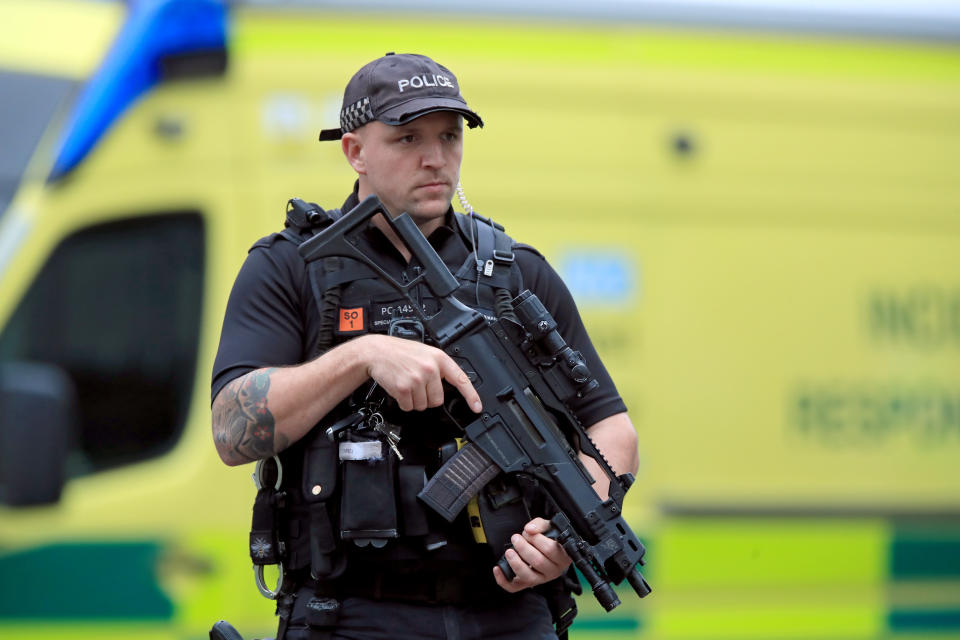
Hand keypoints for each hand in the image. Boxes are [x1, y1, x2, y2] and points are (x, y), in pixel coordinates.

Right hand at [359, 334, 481, 412]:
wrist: (376, 351)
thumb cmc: (400, 352)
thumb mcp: (425, 352)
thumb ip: (438, 367)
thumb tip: (449, 386)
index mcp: (439, 358)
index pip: (461, 379)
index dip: (471, 396)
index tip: (477, 407)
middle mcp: (430, 369)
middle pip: (437, 400)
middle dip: (427, 397)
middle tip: (417, 384)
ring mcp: (417, 379)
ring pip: (423, 405)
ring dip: (414, 400)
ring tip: (407, 383)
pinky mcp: (404, 389)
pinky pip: (409, 407)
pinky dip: (403, 402)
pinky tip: (400, 388)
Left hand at [492, 517, 571, 592]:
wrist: (548, 547)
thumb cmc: (550, 537)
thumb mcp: (549, 527)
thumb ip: (540, 525)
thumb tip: (529, 529)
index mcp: (562, 557)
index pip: (551, 550)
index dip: (537, 539)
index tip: (528, 531)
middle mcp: (554, 571)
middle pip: (538, 562)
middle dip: (524, 548)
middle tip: (516, 538)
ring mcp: (541, 579)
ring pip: (529, 577)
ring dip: (516, 563)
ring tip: (509, 551)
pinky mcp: (528, 584)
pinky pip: (515, 587)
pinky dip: (504, 580)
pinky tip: (498, 568)